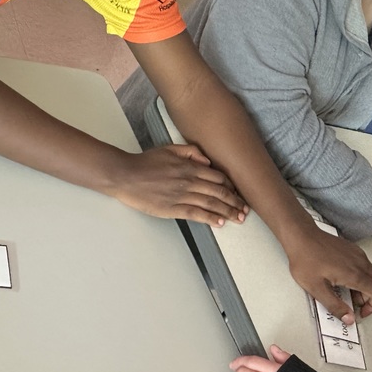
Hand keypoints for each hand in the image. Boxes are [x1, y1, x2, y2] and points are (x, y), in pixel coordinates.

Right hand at [110, 144, 248, 226]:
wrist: (125, 175)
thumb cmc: (146, 162)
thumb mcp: (169, 149)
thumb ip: (191, 152)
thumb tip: (207, 161)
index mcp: (190, 166)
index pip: (218, 178)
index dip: (232, 187)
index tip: (239, 194)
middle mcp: (189, 181)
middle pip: (219, 192)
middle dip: (235, 202)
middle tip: (245, 210)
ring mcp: (181, 195)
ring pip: (211, 204)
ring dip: (228, 211)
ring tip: (239, 218)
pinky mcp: (172, 208)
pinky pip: (196, 214)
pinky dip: (210, 219)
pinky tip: (220, 223)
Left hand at [287, 228, 371, 324]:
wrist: (301, 235)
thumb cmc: (305, 258)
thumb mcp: (316, 289)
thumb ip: (335, 306)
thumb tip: (348, 318)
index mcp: (354, 274)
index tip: (361, 312)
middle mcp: (359, 262)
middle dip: (368, 298)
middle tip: (353, 306)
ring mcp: (357, 253)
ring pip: (371, 274)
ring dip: (364, 287)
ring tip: (346, 294)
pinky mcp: (351, 249)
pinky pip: (364, 265)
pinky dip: (360, 276)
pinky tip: (343, 279)